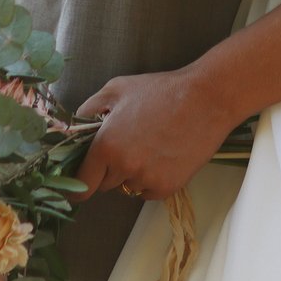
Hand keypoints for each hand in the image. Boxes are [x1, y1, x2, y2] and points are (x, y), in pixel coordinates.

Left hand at [74, 68, 239, 202]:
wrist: (206, 99)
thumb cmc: (161, 90)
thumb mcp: (118, 88)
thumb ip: (89, 108)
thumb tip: (74, 127)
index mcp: (106, 145)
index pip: (82, 182)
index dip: (78, 184)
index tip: (79, 185)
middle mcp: (124, 167)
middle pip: (104, 184)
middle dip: (110, 169)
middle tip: (127, 145)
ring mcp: (147, 179)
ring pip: (128, 187)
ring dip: (132, 174)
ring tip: (150, 146)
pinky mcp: (167, 187)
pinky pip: (148, 191)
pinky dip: (152, 179)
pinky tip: (164, 155)